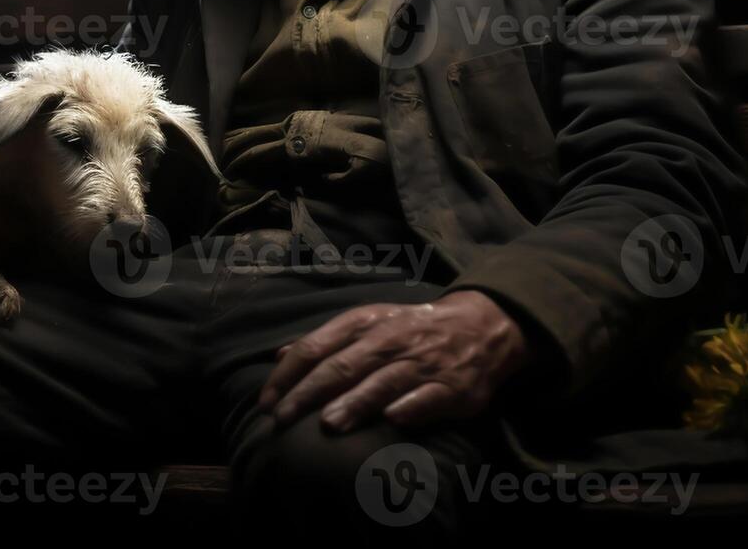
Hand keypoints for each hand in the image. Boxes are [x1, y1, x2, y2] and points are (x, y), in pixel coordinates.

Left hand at [258, 291, 530, 432]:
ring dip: (355, 402)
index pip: (317, 346)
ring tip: (329, 424)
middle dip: (309, 393)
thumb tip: (280, 356)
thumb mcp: (368, 323)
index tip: (267, 402)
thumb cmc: (411, 329)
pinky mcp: (452, 387)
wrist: (480, 325)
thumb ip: (326, 341)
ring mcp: (421, 363)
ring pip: (382, 382)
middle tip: (283, 418)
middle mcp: (390, 340)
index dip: (289, 375)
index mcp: (365, 323)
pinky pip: (428, 397)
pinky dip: (410, 407)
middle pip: (343, 366)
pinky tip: (393, 419)